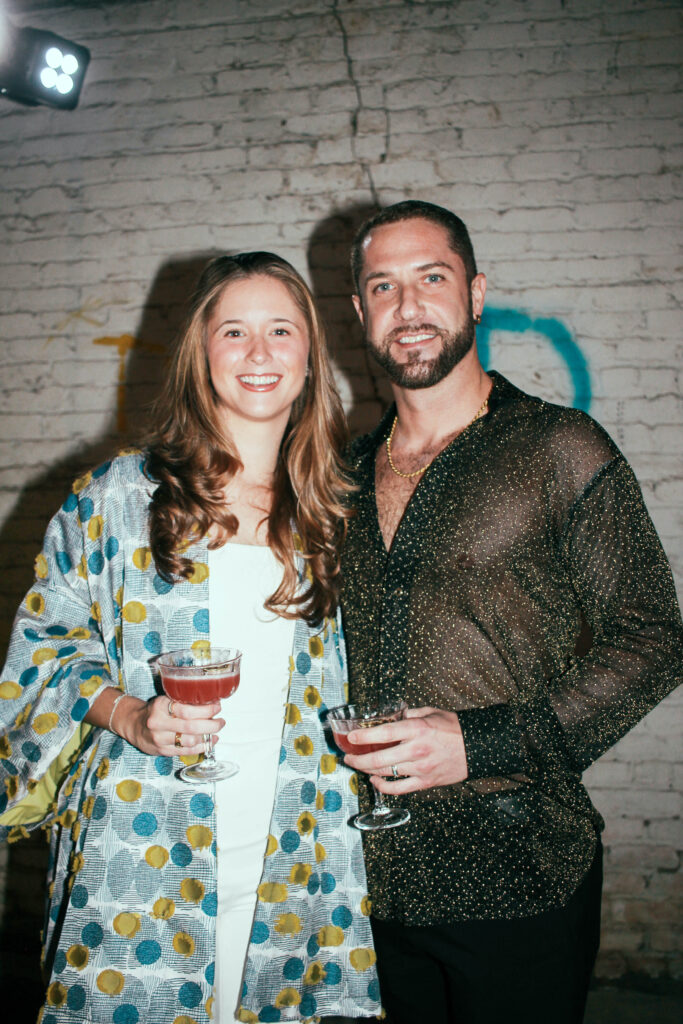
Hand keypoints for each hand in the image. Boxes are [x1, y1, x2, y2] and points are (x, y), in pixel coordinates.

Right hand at [115, 694, 224, 756]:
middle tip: (221, 721)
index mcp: (160, 707)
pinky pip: (186, 751)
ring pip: (189, 741)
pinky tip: (209, 741)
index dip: (205, 710)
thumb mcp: (164, 700)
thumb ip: (182, 701)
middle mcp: (159, 724)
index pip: (186, 710)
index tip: (217, 707)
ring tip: (216, 730)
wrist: (134, 725)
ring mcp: (160, 740)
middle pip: (190, 727)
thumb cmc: (154, 711)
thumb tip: (210, 702)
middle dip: (211, 725)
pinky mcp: (163, 751)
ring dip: (207, 736)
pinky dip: (201, 747)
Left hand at [341, 707, 467, 793]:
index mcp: (417, 729)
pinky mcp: (426, 782)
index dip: (364, 736)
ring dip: (368, 771)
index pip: (384, 733)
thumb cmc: (455, 728)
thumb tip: (392, 715)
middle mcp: (416, 750)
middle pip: (379, 759)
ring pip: (386, 773)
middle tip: (348, 758)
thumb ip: (409, 714)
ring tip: (359, 766)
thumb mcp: (431, 712)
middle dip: (358, 760)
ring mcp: (421, 769)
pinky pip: (399, 788)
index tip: (351, 737)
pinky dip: (384, 786)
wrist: (477, 747)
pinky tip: (376, 780)